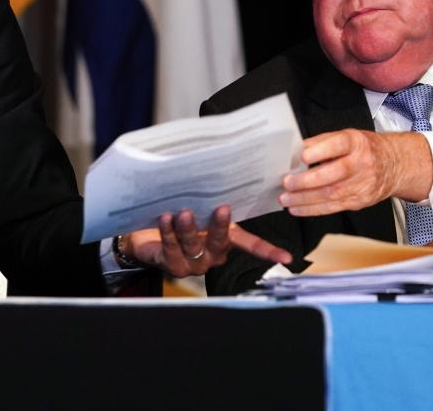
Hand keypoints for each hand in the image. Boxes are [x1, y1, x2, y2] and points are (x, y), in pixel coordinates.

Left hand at [121, 205, 292, 276]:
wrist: (146, 234)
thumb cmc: (176, 215)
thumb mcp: (197, 204)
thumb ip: (209, 197)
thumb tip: (221, 168)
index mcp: (225, 239)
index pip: (250, 245)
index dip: (267, 251)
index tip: (286, 258)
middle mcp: (212, 254)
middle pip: (221, 242)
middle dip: (221, 226)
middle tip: (222, 208)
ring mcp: (194, 262)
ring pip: (194, 245)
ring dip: (189, 228)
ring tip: (184, 212)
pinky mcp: (173, 265)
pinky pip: (172, 249)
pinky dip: (169, 233)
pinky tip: (166, 218)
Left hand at [278, 128, 432, 215]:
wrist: (394, 165)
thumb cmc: (364, 149)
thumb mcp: (346, 136)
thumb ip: (320, 142)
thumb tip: (293, 150)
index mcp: (356, 142)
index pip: (339, 144)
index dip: (321, 151)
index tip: (303, 157)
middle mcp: (362, 163)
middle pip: (334, 174)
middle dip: (307, 181)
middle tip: (287, 183)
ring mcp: (363, 185)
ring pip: (331, 194)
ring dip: (305, 199)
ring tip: (286, 199)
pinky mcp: (360, 201)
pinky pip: (334, 207)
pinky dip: (312, 209)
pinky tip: (298, 208)